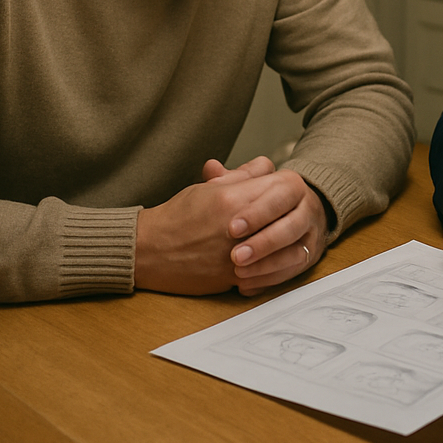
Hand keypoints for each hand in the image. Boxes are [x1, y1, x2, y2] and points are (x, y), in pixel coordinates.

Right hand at [134, 157, 327, 296]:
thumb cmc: (177, 216)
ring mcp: (234, 256)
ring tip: (292, 237)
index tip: (282, 189)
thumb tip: (267, 165)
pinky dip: (271, 265)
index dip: (284, 186)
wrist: (148, 251)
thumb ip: (242, 176)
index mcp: (231, 199)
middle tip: (294, 213)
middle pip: (285, 216)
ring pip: (280, 248)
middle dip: (292, 213)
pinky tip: (274, 258)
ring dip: (288, 242)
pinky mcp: (230, 278)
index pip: (279, 185)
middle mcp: (236, 228)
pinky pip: (264, 271)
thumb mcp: (209, 188)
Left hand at [219, 164, 328, 295]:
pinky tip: (246, 284)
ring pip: (296, 252)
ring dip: (267, 265)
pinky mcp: (309, 256)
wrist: (292, 211)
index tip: (232, 227)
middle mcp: (306, 207)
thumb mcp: (245, 184)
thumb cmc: (261, 198)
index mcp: (291, 184)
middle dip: (263, 243)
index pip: (280, 194)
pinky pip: (294, 271)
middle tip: (235, 256)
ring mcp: (311, 233)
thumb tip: (210, 168)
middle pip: (292, 225)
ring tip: (239, 273)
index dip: (257, 212)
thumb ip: (230, 179)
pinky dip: (270, 279)